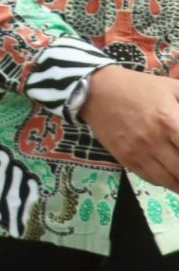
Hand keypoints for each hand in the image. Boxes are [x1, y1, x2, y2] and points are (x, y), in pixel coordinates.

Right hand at [81, 66, 178, 190]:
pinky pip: (150, 178)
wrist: (99, 92)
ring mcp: (138, 153)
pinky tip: (175, 180)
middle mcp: (154, 141)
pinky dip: (166, 183)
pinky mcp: (126, 160)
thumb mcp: (174, 88)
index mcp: (169, 121)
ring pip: (168, 179)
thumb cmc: (141, 88)